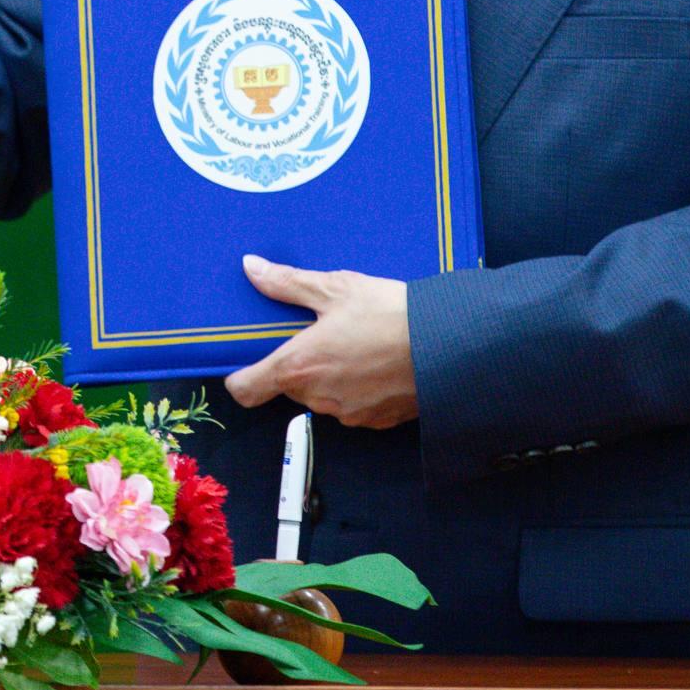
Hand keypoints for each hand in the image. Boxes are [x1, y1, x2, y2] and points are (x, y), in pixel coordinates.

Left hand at [223, 257, 417, 428]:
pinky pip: (351, 405)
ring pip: (320, 395)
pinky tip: (374, 361)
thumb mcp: (335, 288)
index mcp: (297, 366)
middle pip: (287, 386)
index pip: (246, 390)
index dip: (240, 378)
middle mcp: (317, 397)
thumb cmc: (389, 314)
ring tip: (352, 342)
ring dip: (327, 375)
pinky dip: (354, 387)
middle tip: (316, 332)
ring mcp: (347, 413)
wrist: (449, 345)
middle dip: (296, 362)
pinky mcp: (375, 421)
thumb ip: (287, 282)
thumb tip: (251, 268)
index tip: (245, 362)